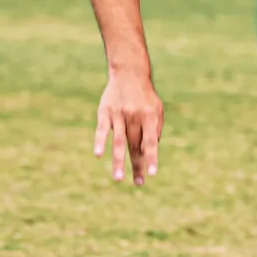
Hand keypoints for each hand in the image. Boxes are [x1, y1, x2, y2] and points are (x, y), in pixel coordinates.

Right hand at [93, 70, 163, 185]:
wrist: (129, 72)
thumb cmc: (145, 95)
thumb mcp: (157, 109)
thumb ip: (156, 129)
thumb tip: (150, 151)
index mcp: (150, 117)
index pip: (151, 141)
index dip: (151, 158)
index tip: (152, 174)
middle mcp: (135, 116)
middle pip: (135, 146)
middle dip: (137, 166)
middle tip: (139, 183)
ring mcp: (119, 114)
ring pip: (119, 142)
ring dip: (119, 162)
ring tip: (119, 179)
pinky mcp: (105, 112)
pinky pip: (102, 130)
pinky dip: (100, 142)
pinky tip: (99, 155)